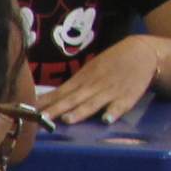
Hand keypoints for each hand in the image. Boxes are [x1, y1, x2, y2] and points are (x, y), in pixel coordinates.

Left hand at [40, 37, 159, 124]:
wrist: (142, 51)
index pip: (59, 93)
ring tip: (67, 119)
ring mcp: (110, 91)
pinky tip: (106, 120)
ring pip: (92, 103)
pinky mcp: (127, 97)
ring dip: (80, 112)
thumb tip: (44, 101)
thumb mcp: (88, 72)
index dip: (44, 103)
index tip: (28, 111)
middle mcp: (92, 86)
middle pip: (71, 100)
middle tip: (41, 119)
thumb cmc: (110, 64)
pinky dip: (113, 112)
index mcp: (81, 80)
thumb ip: (70, 88)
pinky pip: (119, 106)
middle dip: (56, 110)